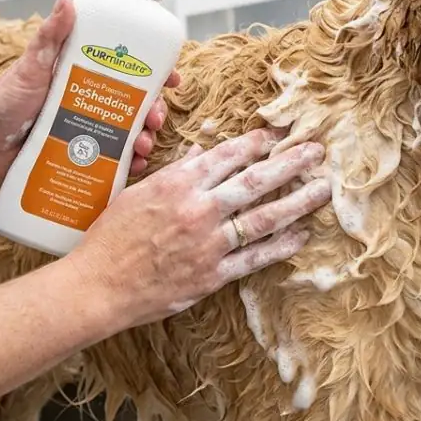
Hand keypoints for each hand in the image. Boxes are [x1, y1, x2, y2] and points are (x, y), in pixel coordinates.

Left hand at [0, 0, 180, 181]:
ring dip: (145, 139)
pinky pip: (114, 161)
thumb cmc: (2, 100)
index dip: (157, 74)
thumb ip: (50, 36)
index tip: (172, 79)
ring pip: (130, 133)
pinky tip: (135, 166)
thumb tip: (66, 0)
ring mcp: (89, 131)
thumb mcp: (31, 66)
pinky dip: (130, 164)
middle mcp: (93, 102)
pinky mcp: (83, 157)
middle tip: (154, 119)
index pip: (130, 72)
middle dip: (155, 111)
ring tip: (142, 146)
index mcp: (87, 77)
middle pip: (138, 104)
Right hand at [68, 128, 330, 329]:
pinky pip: (255, 258)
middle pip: (255, 181)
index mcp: (178, 184)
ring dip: (298, 201)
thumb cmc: (110, 237)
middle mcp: (198, 209)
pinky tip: (301, 234)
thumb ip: (175, 173)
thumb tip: (203, 154)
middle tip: (316, 151)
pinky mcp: (212, 275)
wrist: (98, 286)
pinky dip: (281, 246)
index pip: (227, 155)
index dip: (257, 143)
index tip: (277, 135)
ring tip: (323, 188)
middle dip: (290, 163)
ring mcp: (208, 244)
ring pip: (264, 217)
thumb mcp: (137, 192)